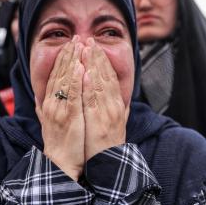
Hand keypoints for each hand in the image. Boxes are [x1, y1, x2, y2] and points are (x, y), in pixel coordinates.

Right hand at [37, 37, 84, 180]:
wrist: (60, 162)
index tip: (69, 45)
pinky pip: (73, 94)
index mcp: (49, 103)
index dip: (62, 59)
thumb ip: (42, 109)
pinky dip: (77, 80)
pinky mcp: (69, 115)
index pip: (55, 75)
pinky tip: (81, 67)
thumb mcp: (46, 122)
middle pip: (60, 73)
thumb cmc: (58, 143)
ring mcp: (60, 108)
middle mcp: (52, 102)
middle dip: (69, 54)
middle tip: (76, 38)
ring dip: (73, 61)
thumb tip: (37, 100)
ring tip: (79, 45)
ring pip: (66, 79)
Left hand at [82, 38, 128, 160]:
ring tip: (87, 49)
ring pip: (100, 84)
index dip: (103, 61)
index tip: (96, 47)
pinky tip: (86, 72)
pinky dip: (90, 85)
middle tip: (90, 40)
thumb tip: (120, 99)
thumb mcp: (117, 124)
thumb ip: (118, 110)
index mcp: (117, 105)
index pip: (110, 78)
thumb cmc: (109, 145)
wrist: (110, 164)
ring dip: (93, 65)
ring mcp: (107, 112)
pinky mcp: (99, 121)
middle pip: (106, 77)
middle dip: (97, 57)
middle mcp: (114, 106)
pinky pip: (93, 100)